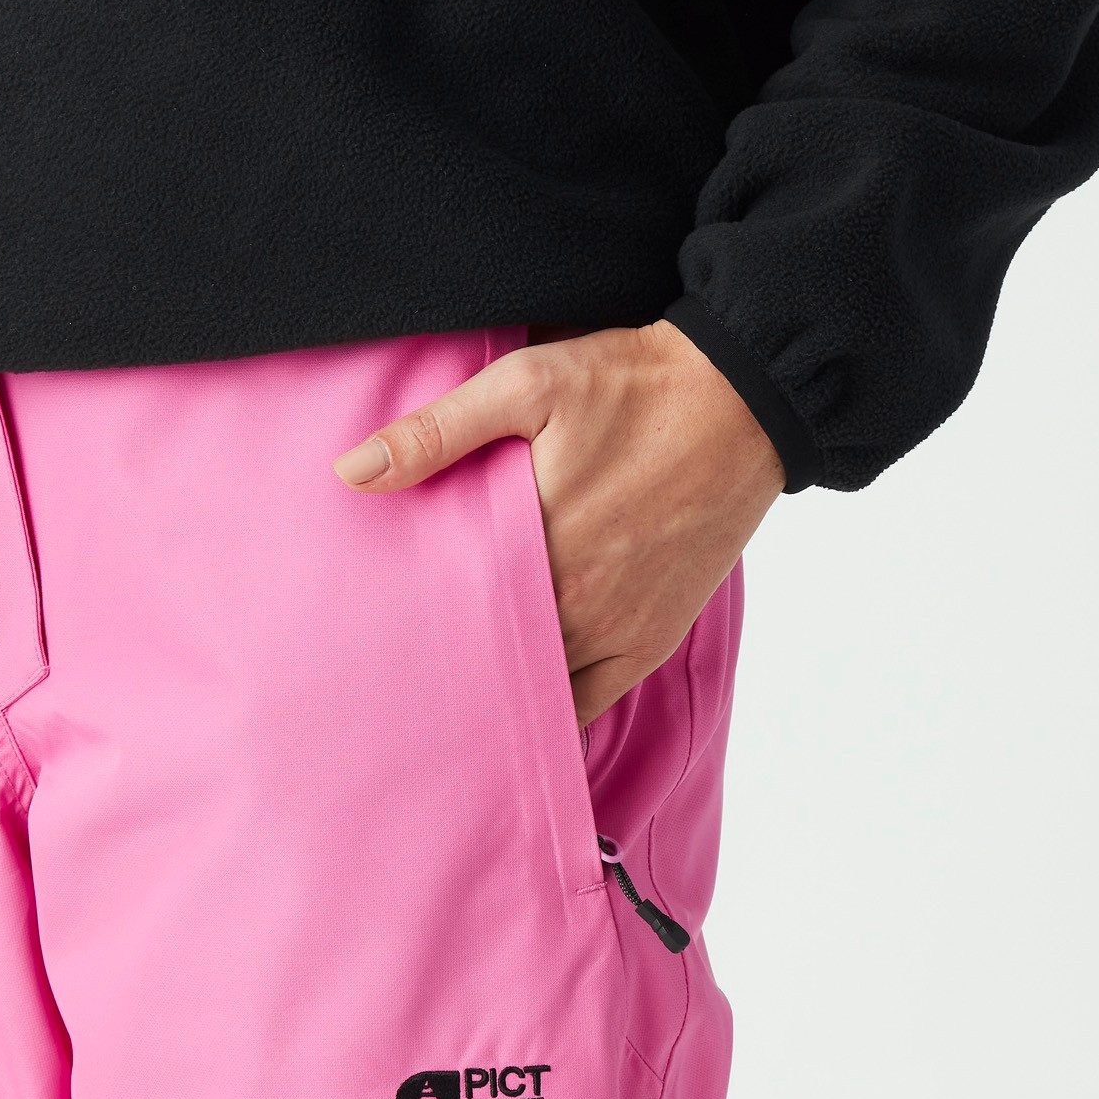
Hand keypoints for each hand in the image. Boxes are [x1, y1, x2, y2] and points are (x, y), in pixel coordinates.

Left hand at [332, 319, 785, 727]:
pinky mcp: (651, 638)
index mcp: (532, 546)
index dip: (411, 631)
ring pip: (536, 691)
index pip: (449, 614)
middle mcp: (572, 604)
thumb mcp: (530, 384)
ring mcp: (615, 629)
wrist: (746, 402)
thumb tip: (352, 472)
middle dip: (448, 665)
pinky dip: (555, 711)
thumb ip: (439, 431)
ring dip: (496, 692)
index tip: (375, 640)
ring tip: (450, 703)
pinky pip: (591, 702)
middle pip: (488, 659)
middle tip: (400, 679)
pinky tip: (522, 714)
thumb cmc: (636, 388)